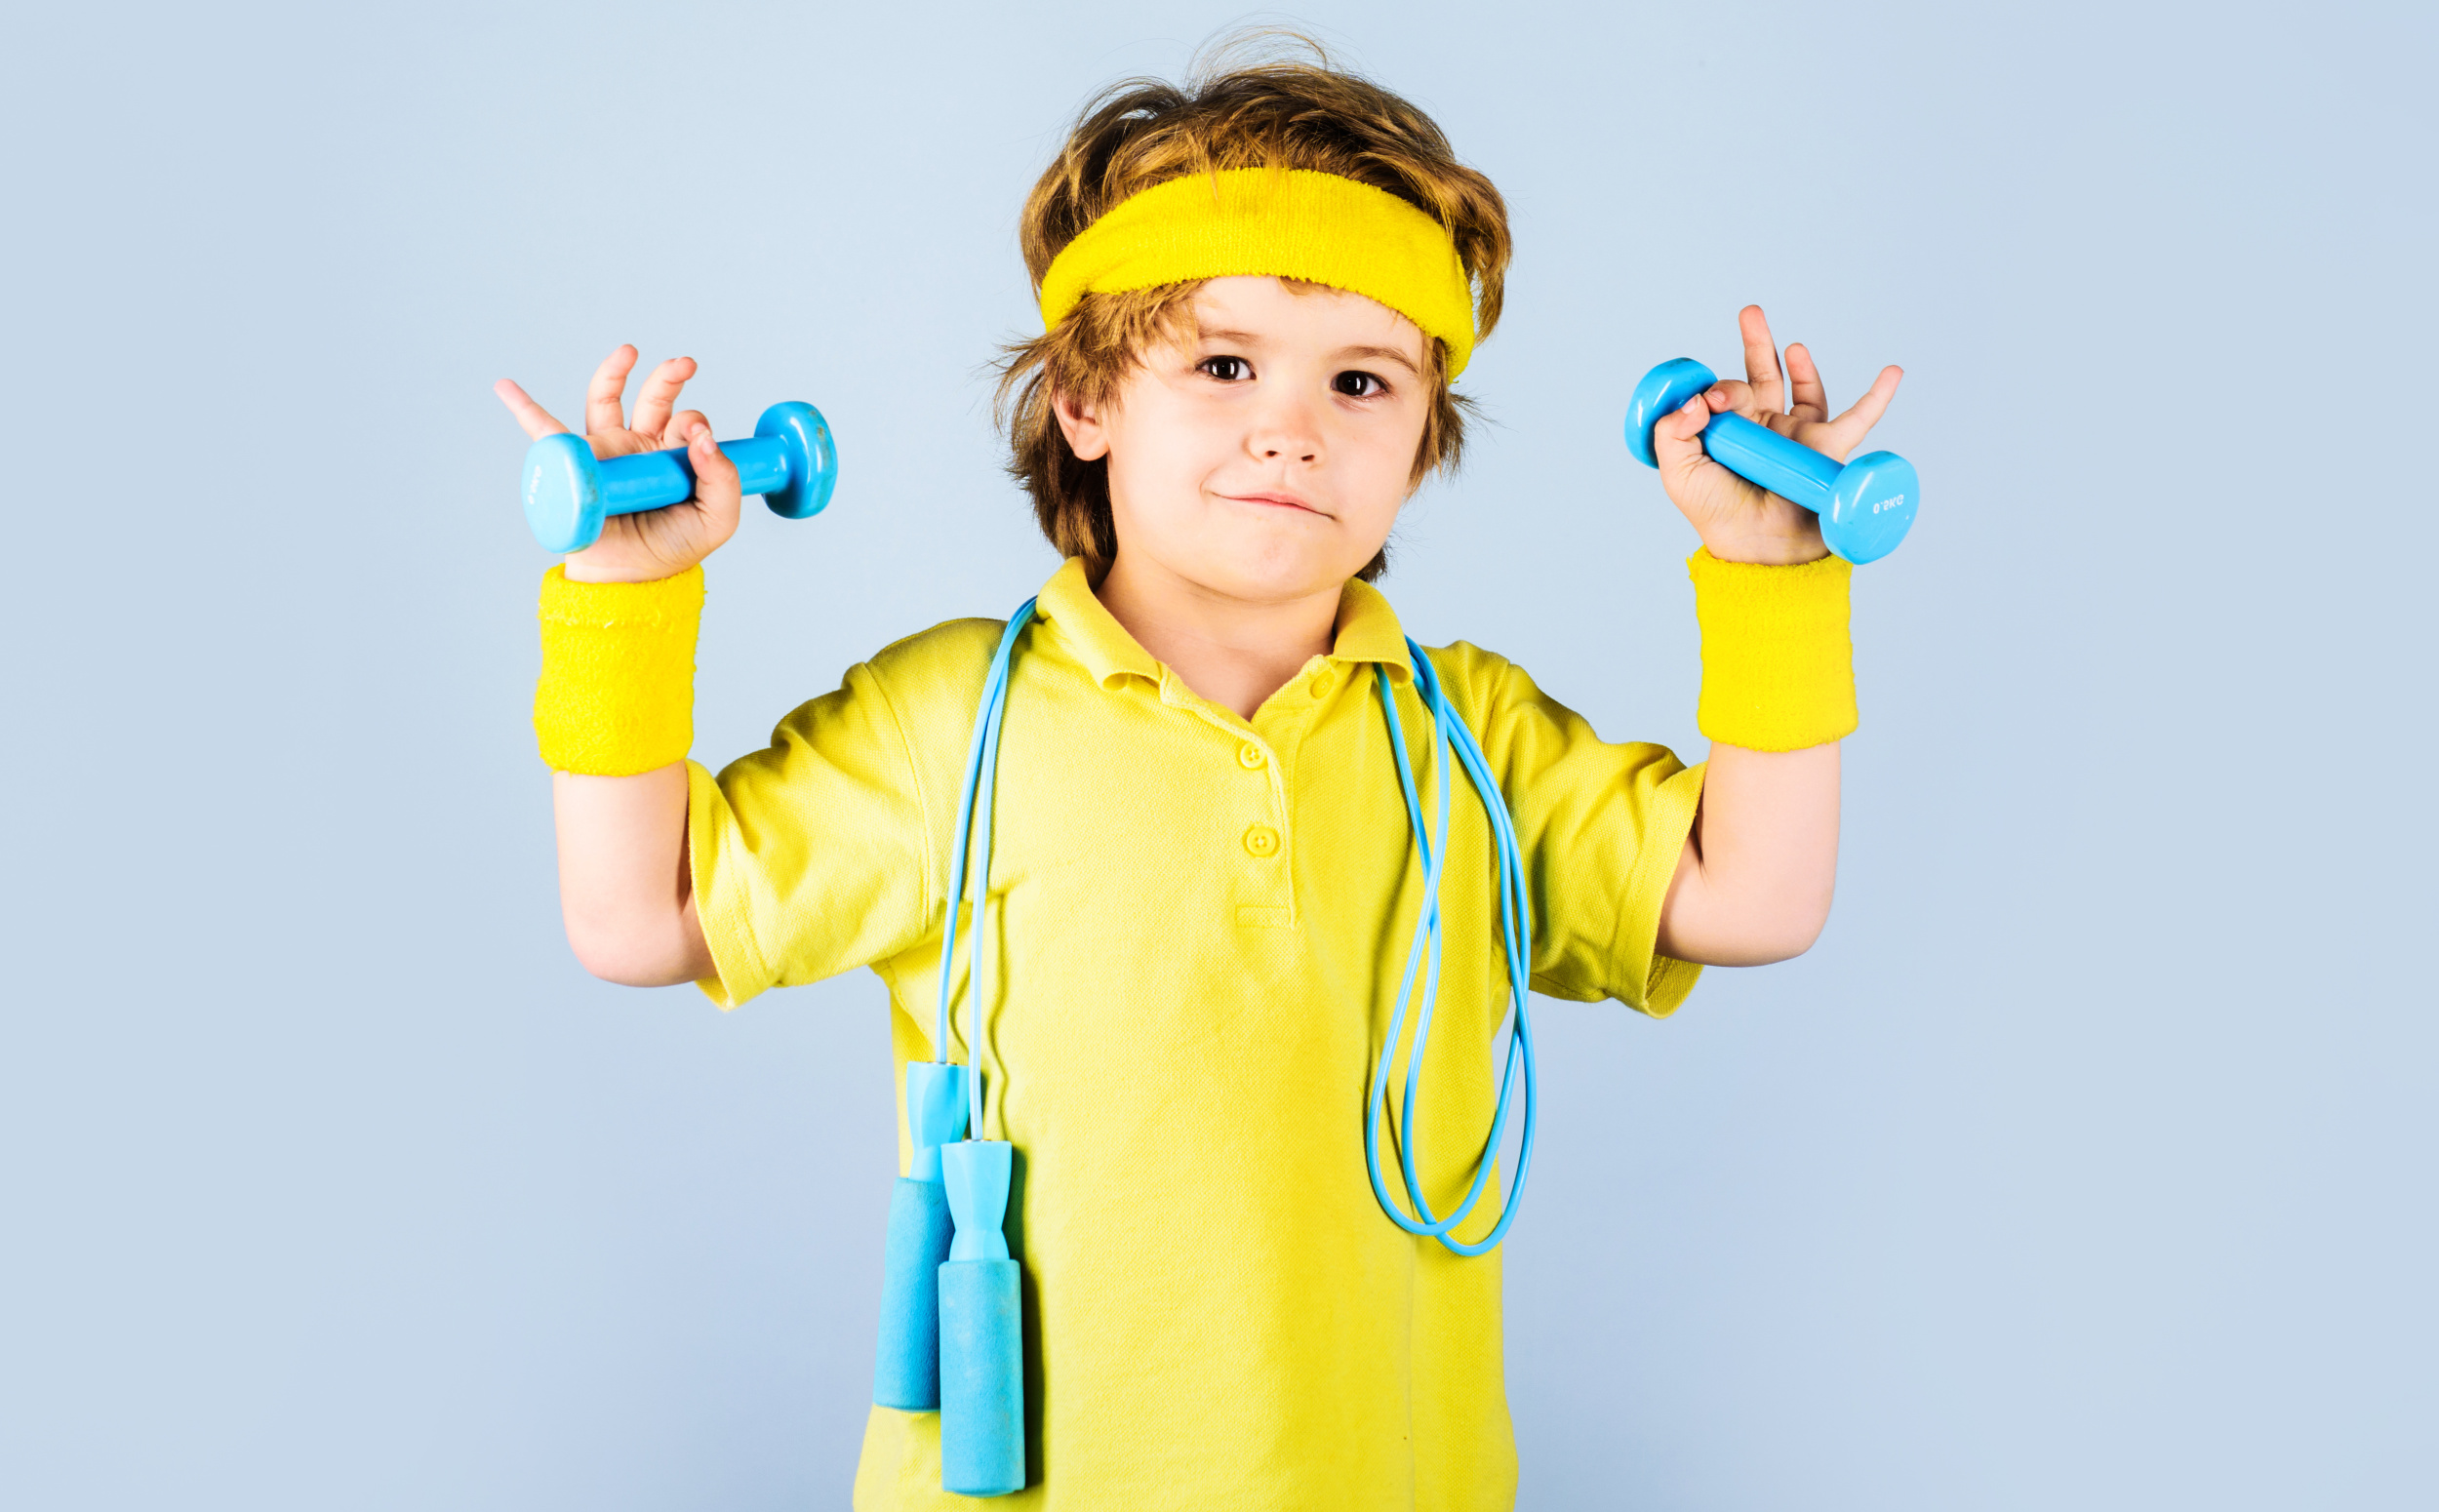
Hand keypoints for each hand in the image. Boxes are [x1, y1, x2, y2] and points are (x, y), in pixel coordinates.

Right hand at [494, 346, 741, 582]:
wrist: (630, 579)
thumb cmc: (672, 549)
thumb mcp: (717, 519)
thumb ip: (724, 480)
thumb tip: (706, 438)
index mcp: (673, 456)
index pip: (687, 424)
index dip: (693, 425)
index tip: (696, 440)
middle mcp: (640, 447)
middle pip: (653, 399)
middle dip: (669, 377)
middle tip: (685, 364)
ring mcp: (605, 451)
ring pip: (605, 400)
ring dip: (614, 371)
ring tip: (629, 351)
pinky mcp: (574, 462)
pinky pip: (543, 431)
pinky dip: (522, 408)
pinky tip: (506, 387)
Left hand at [1651, 305, 1901, 564]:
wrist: (1757, 547)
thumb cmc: (1717, 515)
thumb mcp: (1678, 473)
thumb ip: (1671, 432)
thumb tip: (1695, 399)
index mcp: (1731, 431)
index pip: (1725, 393)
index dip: (1719, 390)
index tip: (1712, 403)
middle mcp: (1766, 429)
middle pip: (1763, 376)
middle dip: (1756, 343)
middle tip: (1751, 313)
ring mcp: (1799, 437)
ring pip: (1806, 390)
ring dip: (1801, 364)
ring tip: (1791, 346)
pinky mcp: (1828, 449)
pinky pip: (1860, 418)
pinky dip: (1879, 396)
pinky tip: (1893, 372)